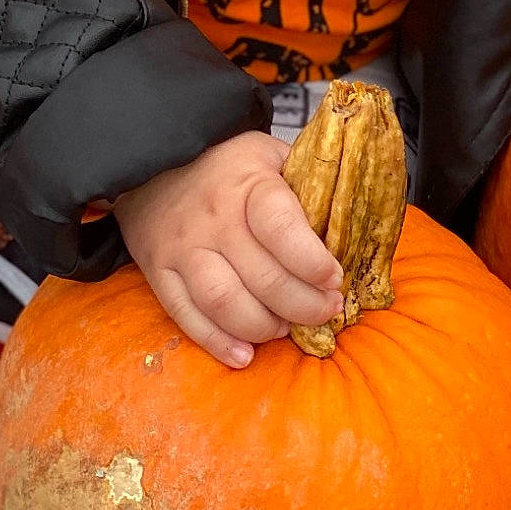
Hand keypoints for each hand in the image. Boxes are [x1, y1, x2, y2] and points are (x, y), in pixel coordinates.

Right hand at [113, 132, 342, 368]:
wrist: (152, 169)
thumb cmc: (228, 169)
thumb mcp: (271, 156)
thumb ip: (309, 182)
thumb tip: (358, 220)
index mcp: (248, 183)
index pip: (281, 227)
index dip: (312, 261)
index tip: (335, 278)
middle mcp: (213, 217)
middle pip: (262, 278)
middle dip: (303, 306)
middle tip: (326, 310)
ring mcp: (182, 248)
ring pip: (224, 303)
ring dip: (263, 327)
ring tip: (285, 327)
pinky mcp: (159, 274)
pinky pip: (187, 317)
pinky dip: (217, 343)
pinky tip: (245, 353)